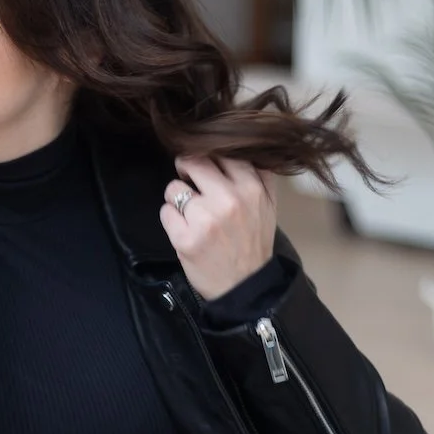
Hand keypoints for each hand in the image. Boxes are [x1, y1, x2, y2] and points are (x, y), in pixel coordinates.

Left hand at [160, 156, 276, 300]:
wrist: (245, 287)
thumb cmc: (254, 243)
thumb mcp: (268, 206)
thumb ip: (260, 175)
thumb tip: (244, 146)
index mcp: (251, 188)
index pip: (220, 153)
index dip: (207, 157)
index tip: (204, 168)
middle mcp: (228, 199)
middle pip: (192, 162)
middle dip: (186, 169)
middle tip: (188, 182)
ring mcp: (204, 219)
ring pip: (174, 188)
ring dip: (176, 199)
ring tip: (190, 215)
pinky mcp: (184, 238)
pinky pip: (165, 212)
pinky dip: (171, 219)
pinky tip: (184, 230)